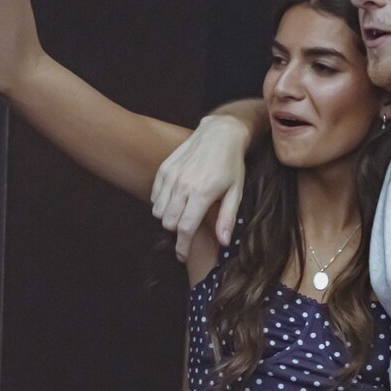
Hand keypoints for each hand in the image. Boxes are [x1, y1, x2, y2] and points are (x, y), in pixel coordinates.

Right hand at [151, 115, 250, 259]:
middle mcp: (183, 185)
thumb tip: (223, 242)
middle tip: (187, 231)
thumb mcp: (236, 191)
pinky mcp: (164, 169)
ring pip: (159, 211)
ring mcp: (171, 176)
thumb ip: (227, 218)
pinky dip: (161, 204)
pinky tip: (175, 201)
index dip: (183, 247)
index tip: (182, 256)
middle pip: (169, 222)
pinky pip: (155, 196)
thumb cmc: (231, 164)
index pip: (186, 229)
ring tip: (182, 214)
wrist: (219, 133)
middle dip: (177, 233)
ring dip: (168, 218)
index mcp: (202, 193)